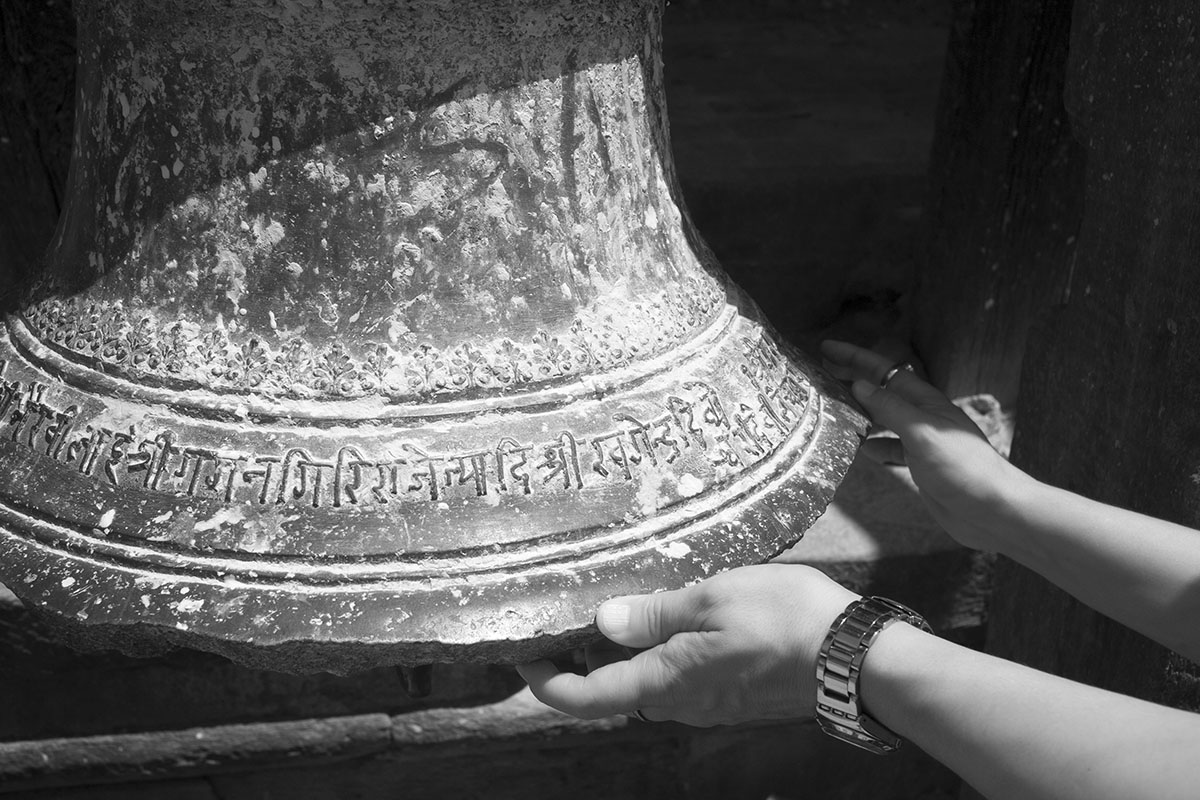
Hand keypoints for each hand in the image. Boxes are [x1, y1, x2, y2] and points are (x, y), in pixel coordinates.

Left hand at [517, 564, 858, 726]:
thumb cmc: (785, 619)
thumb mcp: (712, 598)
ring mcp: (708, 705)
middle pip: (613, 692)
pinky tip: (669, 618)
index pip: (586, 697)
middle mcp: (680, 704)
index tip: (523, 654)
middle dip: (583, 661)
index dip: (546, 682)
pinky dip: (659, 655)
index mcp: (666, 681)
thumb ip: (655, 613)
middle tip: (567, 617)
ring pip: (648, 685)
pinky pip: (679, 680)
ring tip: (616, 608)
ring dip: (623, 657)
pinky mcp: (731, 697)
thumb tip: (604, 622)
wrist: (855, 658)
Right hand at [820, 339, 1030, 551]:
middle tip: (822, 374)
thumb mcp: (922, 432)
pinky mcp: (920, 464)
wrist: (991, 508)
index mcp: (924, 401)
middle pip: (881, 391)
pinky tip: (862, 451)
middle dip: (853, 379)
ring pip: (883, 419)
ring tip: (834, 410)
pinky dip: (874, 446)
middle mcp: (921, 416)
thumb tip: (860, 384)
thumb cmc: (962, 467)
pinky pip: (891, 448)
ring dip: (860, 412)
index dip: (855, 358)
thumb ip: (890, 408)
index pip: (883, 371)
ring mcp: (921, 440)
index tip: (827, 348)